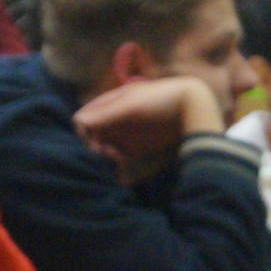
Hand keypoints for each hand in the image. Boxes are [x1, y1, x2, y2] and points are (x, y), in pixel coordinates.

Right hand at [74, 77, 220, 182]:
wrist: (193, 110)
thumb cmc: (160, 101)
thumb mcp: (131, 105)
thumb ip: (104, 114)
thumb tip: (77, 123)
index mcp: (110, 102)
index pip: (83, 118)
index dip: (83, 132)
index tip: (92, 143)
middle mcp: (114, 118)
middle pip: (91, 136)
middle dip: (94, 147)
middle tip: (106, 154)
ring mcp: (125, 133)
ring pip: (103, 149)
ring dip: (104, 158)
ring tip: (118, 160)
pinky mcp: (136, 149)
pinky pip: (118, 160)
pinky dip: (116, 166)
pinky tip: (122, 169)